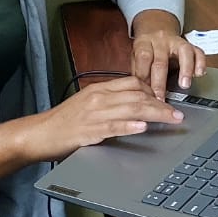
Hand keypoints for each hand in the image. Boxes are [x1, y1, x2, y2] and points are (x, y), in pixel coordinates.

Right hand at [22, 75, 182, 161]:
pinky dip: (129, 126)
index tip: (167, 99)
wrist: (40, 133)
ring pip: (130, 109)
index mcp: (98, 89)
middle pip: (136, 95)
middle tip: (178, 112)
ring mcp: (94, 114)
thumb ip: (108, 103)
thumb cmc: (63, 122)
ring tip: (171, 118)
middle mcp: (98, 98)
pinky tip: (143, 128)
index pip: (132, 83)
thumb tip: (132, 107)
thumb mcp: (86, 105)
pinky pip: (113, 126)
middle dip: (161, 104)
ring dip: (154, 114)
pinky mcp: (89, 131)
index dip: (153, 90)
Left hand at [130, 10, 206, 100]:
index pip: (143, 58)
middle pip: (161, 61)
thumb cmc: (146, 47)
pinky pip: (198, 52)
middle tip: (160, 99)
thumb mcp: (135, 55)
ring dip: (185, 70)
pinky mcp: (189, 44)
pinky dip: (200, 63)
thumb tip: (139, 90)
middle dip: (160, 83)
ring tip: (184, 85)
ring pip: (184, 52)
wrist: (156, 27)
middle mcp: (161, 41)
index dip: (143, 76)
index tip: (144, 93)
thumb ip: (138, 70)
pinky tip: (199, 74)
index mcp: (145, 42)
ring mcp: (176, 41)